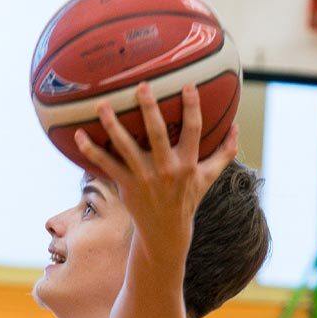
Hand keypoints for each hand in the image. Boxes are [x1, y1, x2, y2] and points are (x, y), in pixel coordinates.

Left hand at [73, 83, 239, 249]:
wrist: (165, 232)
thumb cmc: (187, 199)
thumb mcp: (209, 178)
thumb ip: (224, 153)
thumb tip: (238, 126)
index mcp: (188, 164)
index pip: (194, 131)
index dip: (192, 108)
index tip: (188, 85)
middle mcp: (166, 170)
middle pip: (157, 135)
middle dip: (150, 110)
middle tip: (142, 86)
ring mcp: (143, 177)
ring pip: (126, 148)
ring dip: (112, 125)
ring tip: (102, 105)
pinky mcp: (125, 185)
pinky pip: (106, 165)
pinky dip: (91, 151)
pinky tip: (78, 135)